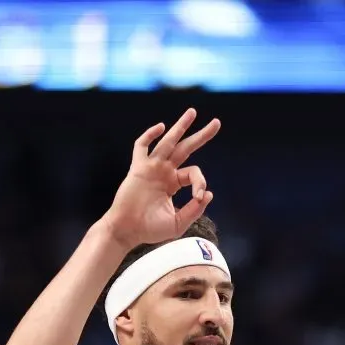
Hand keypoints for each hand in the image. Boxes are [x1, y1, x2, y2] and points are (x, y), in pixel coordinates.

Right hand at [103, 108, 220, 247]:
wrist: (127, 231)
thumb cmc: (150, 229)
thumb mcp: (178, 222)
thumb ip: (194, 210)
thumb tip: (208, 193)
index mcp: (173, 183)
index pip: (193, 174)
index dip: (200, 182)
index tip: (198, 196)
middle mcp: (164, 172)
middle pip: (186, 148)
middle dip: (201, 135)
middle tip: (217, 123)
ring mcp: (151, 168)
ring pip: (168, 143)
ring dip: (180, 127)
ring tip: (193, 112)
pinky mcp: (138, 169)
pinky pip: (142, 147)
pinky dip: (149, 136)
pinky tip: (161, 127)